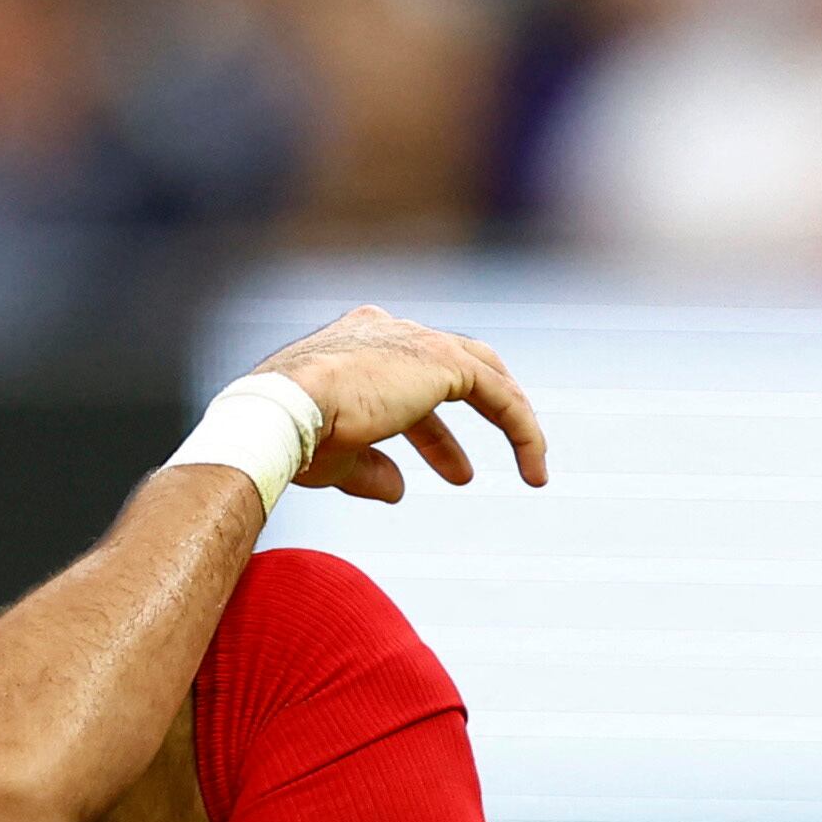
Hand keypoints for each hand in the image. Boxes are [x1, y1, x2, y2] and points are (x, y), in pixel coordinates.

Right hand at [250, 306, 549, 503]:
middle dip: (478, 410)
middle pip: (454, 366)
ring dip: (512, 424)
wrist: (287, 411)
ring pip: (485, 376)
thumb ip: (370, 470)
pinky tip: (533, 471)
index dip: (431, 432)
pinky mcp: (444, 362)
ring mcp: (418, 341)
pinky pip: (501, 397)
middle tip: (488, 460)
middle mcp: (390, 330)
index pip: (409, 378)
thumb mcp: (337, 459)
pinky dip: (523, 432)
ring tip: (532, 471)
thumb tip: (399, 491)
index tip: (452, 471)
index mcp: (357, 342)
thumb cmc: (296, 435)